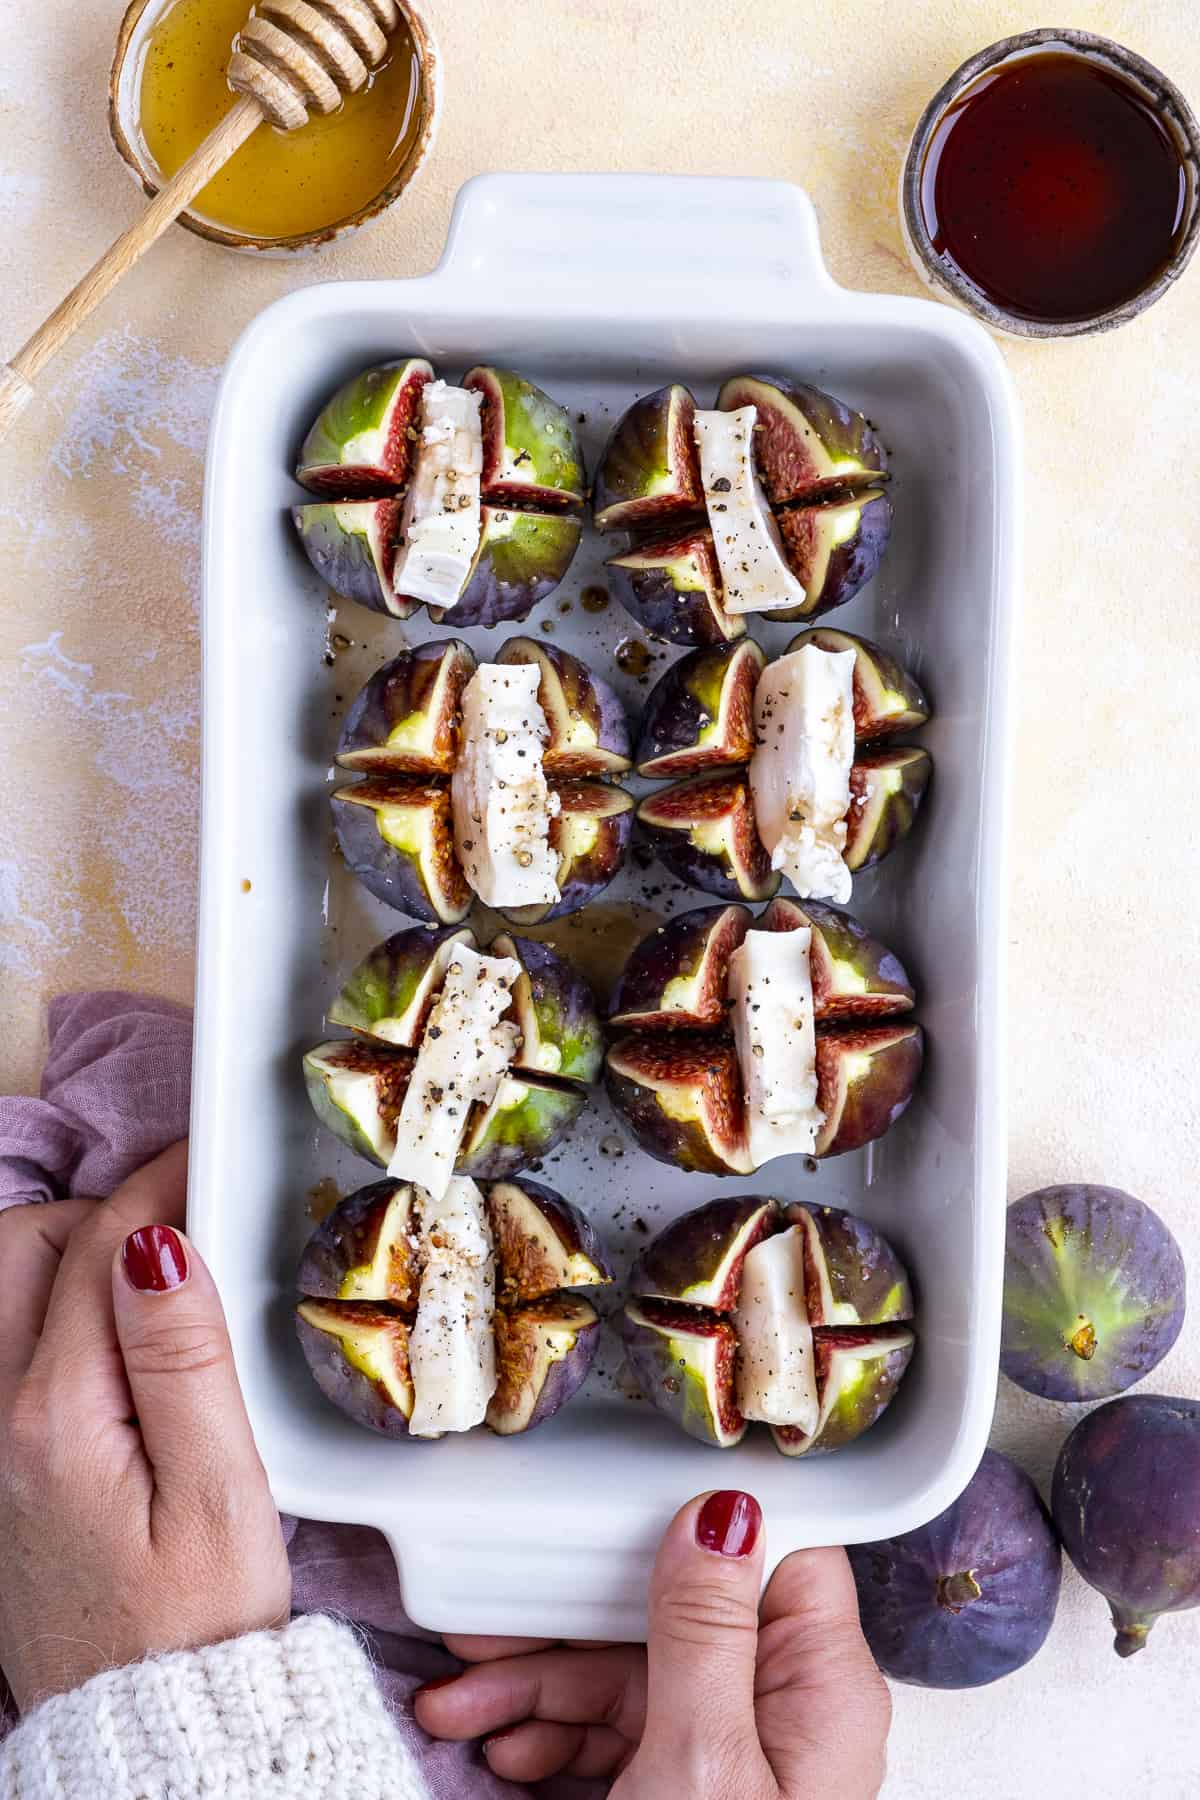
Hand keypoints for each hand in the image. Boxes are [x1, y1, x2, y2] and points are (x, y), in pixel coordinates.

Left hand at [0, 1142, 290, 1712]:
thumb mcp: (220, 1490)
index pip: (99, 1248)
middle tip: (176, 1224)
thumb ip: (183, 1359)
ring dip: (62, 1257)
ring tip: (145, 1272)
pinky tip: (111, 1334)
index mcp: (59, 1418)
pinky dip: (49, 1310)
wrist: (151, 1728)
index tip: (207, 1156)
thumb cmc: (200, 1624)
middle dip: (94, 1212)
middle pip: (17, 1252)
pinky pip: (4, 1350)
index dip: (157, 1185)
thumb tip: (157, 1243)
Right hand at [416, 1489, 889, 1795]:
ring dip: (537, 1686)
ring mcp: (733, 1756)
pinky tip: (499, 1750)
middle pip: (676, 1613)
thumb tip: (721, 1509)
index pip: (776, 1555)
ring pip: (630, 1675)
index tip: (611, 1499)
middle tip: (485, 1619)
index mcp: (819, 1687)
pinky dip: (550, 1738)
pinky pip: (615, 1735)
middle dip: (569, 1617)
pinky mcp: (686, 1792)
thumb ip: (705, 1629)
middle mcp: (784, 1712)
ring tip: (461, 1704)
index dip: (694, 1522)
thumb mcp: (699, 1760)